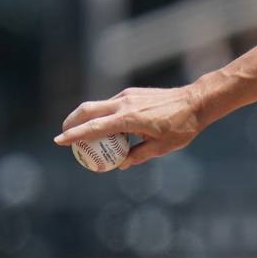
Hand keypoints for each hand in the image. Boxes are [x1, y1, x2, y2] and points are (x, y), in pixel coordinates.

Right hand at [54, 85, 204, 168]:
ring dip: (86, 117)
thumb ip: (139, 156)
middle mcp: (124, 104)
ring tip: (81, 132)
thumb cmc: (182, 126)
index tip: (59, 141)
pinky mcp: (133, 93)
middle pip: (87, 110)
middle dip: (71, 122)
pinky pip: (110, 104)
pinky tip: (106, 126)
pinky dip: (102, 114)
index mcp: (129, 119)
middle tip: (64, 135)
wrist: (197, 101)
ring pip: (98, 105)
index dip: (74, 135)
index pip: (94, 128)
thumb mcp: (162, 147)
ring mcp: (128, 96)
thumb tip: (121, 164)